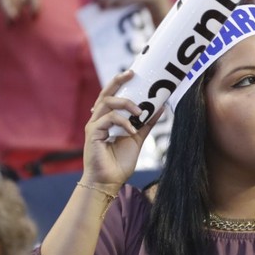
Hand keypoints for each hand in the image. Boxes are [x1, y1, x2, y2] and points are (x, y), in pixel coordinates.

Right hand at [82, 70, 161, 187]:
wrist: (109, 181)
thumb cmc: (120, 162)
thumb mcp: (137, 138)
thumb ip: (146, 123)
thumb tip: (161, 108)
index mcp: (108, 119)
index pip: (112, 96)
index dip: (120, 83)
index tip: (134, 73)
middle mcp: (99, 120)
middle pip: (105, 93)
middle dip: (118, 81)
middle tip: (132, 73)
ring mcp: (94, 126)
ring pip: (106, 102)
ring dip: (125, 103)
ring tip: (139, 111)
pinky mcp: (93, 133)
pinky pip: (109, 119)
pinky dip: (123, 122)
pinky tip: (132, 130)